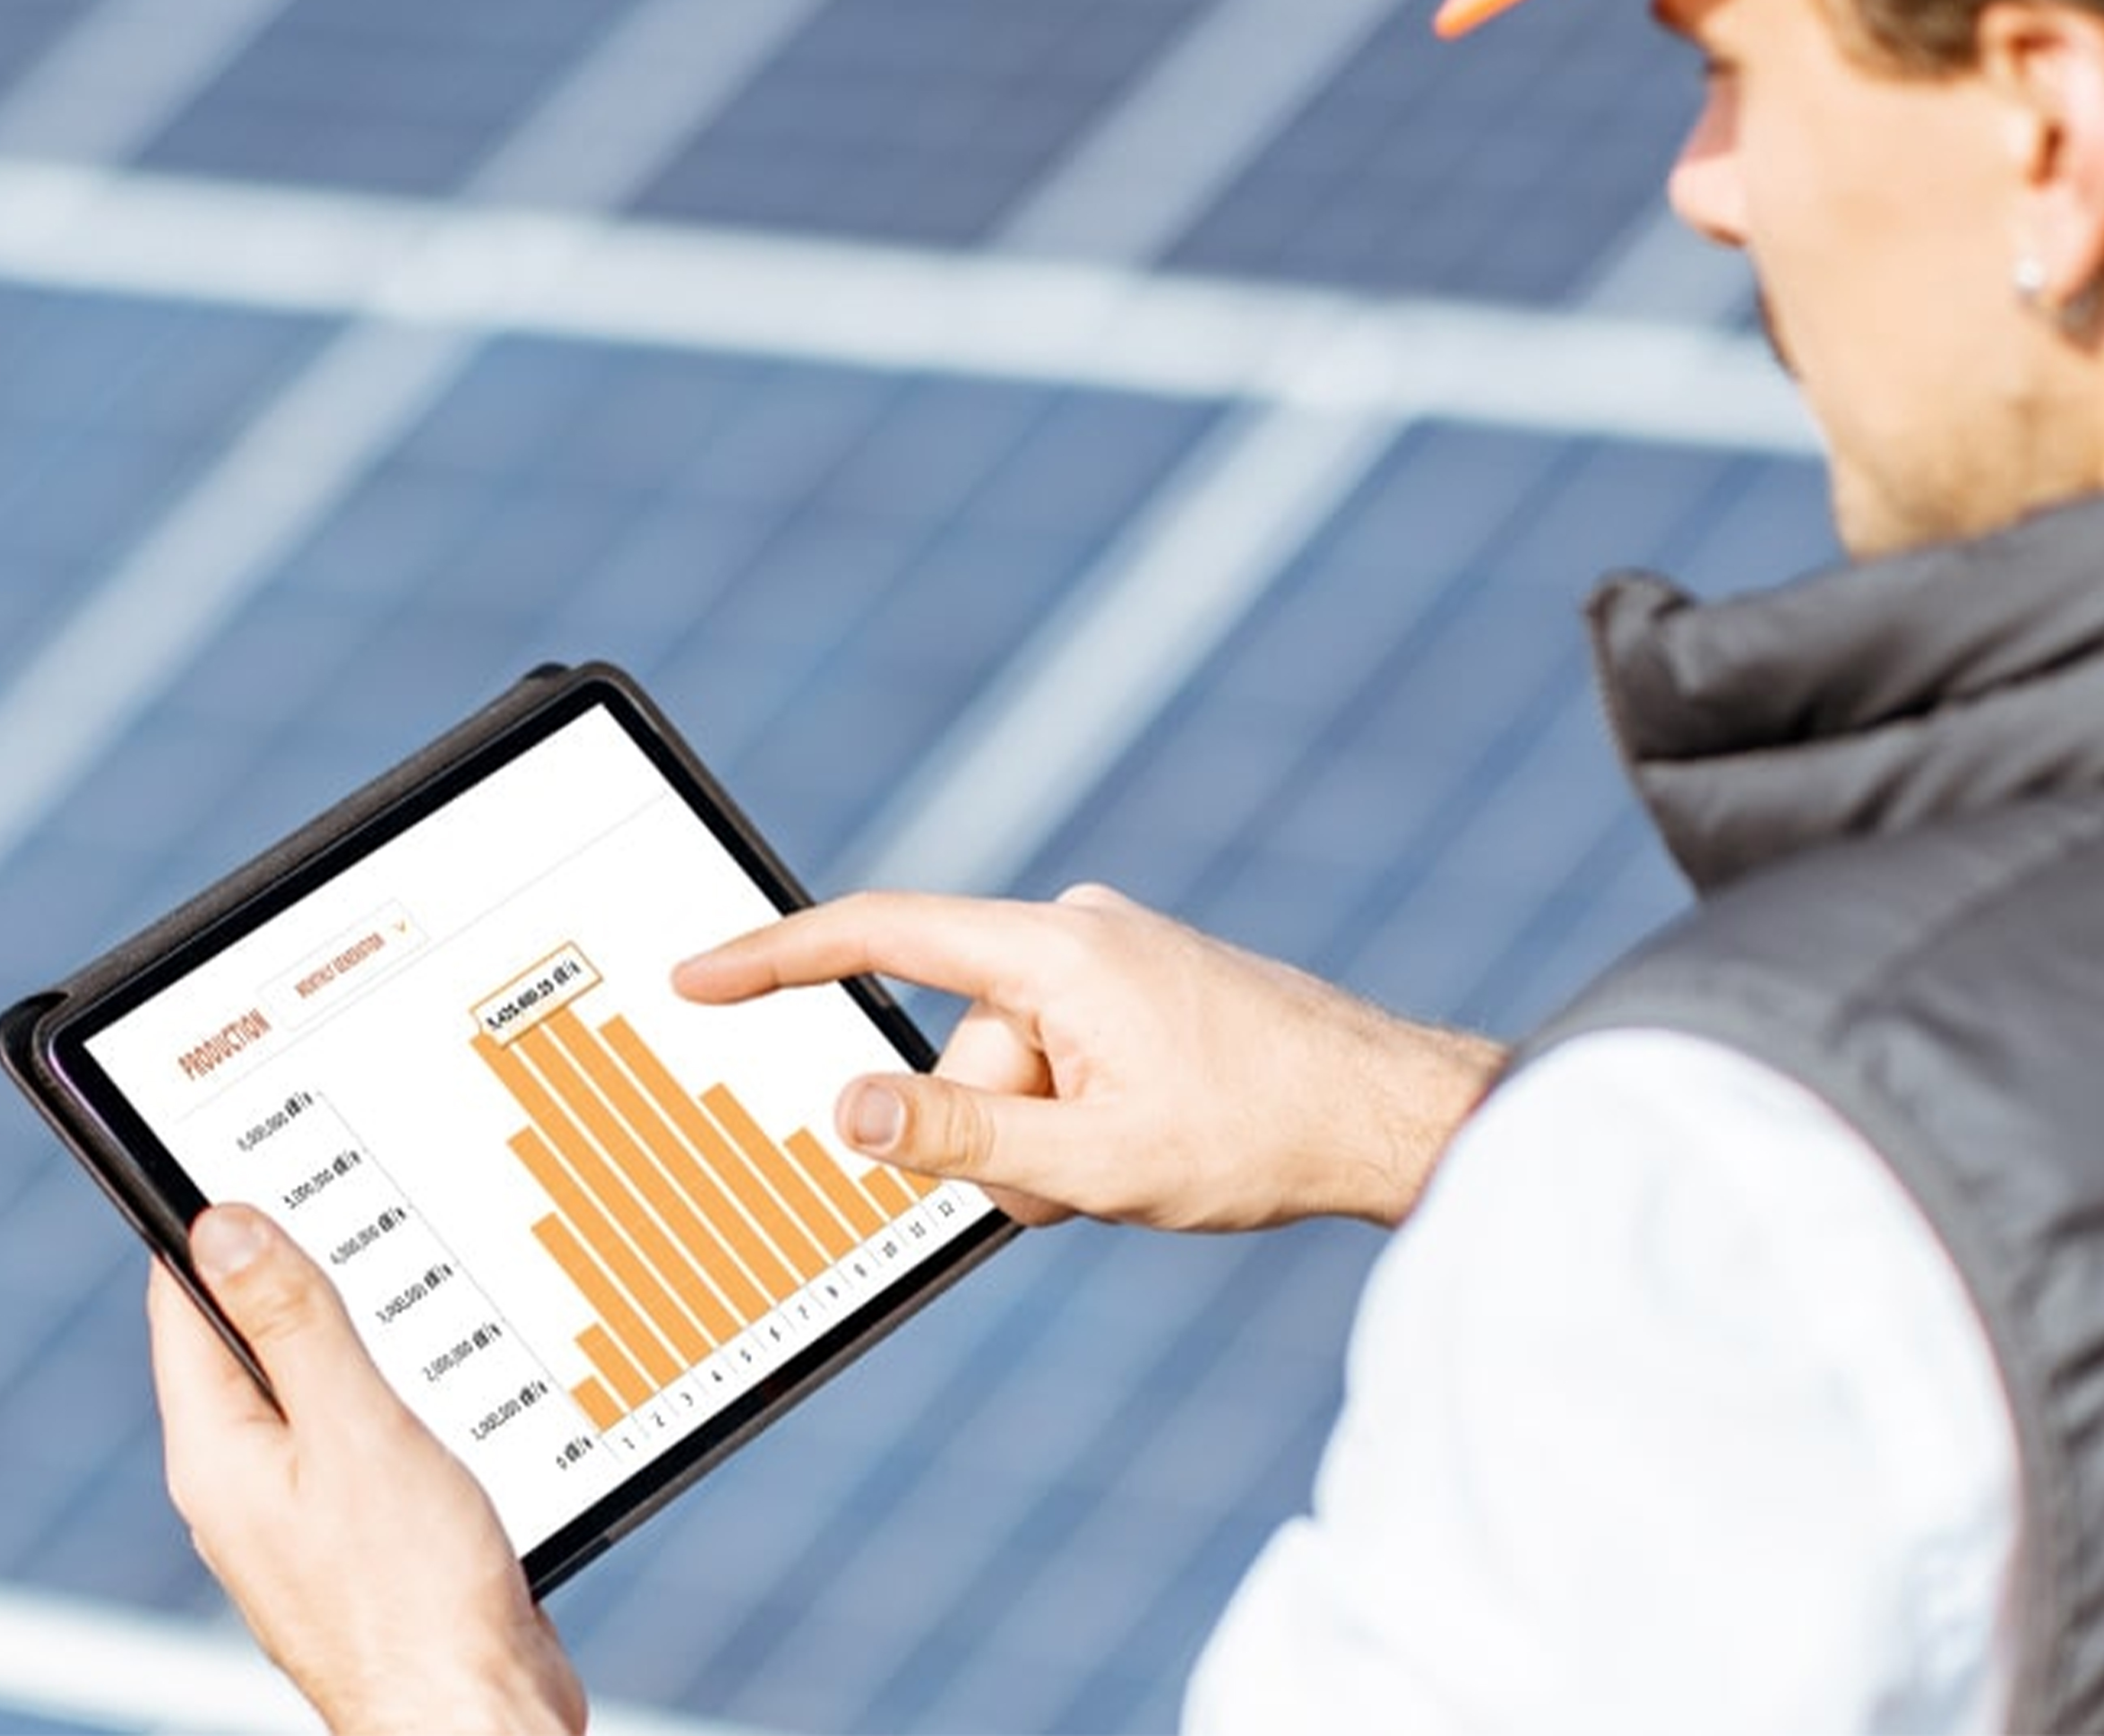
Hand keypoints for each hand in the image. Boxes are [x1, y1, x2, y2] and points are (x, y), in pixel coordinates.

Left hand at [148, 1205, 585, 1735]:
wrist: (474, 1710)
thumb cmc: (413, 1591)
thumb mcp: (354, 1431)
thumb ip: (298, 1328)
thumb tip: (224, 1228)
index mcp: (219, 1453)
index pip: (189, 1304)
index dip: (220, 1225)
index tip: (265, 1159)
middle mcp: (249, 1481)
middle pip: (256, 1339)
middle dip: (306, 1270)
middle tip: (365, 1205)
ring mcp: (307, 1510)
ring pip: (322, 1385)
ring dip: (367, 1332)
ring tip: (421, 1283)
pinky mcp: (369, 1531)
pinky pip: (371, 1432)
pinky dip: (406, 1391)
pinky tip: (458, 1378)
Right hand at [675, 884, 1504, 1230]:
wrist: (1389, 1112)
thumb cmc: (1262, 1132)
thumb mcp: (1095, 1162)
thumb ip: (962, 1139)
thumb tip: (849, 1110)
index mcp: (1058, 952)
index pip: (884, 933)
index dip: (779, 959)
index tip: (699, 977)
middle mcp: (1079, 934)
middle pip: (960, 1047)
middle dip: (996, 1135)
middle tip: (1083, 1185)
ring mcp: (1114, 960)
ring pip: (1014, 1071)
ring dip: (1047, 1141)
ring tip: (1140, 1166)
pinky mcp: (1140, 991)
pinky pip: (1063, 1061)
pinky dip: (1081, 1119)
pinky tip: (1156, 1144)